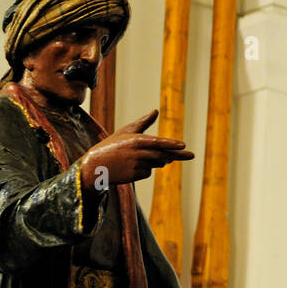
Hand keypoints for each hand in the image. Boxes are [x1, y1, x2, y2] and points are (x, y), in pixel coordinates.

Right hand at [79, 109, 193, 190]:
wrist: (95, 165)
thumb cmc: (112, 145)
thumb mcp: (126, 131)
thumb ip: (143, 122)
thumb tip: (155, 111)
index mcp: (136, 140)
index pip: (157, 142)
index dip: (171, 144)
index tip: (183, 145)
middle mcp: (137, 153)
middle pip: (162, 155)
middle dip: (177, 155)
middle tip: (191, 155)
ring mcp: (136, 166)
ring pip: (157, 164)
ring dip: (157, 161)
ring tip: (140, 157)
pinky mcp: (134, 176)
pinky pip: (148, 172)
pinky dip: (145, 170)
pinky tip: (133, 167)